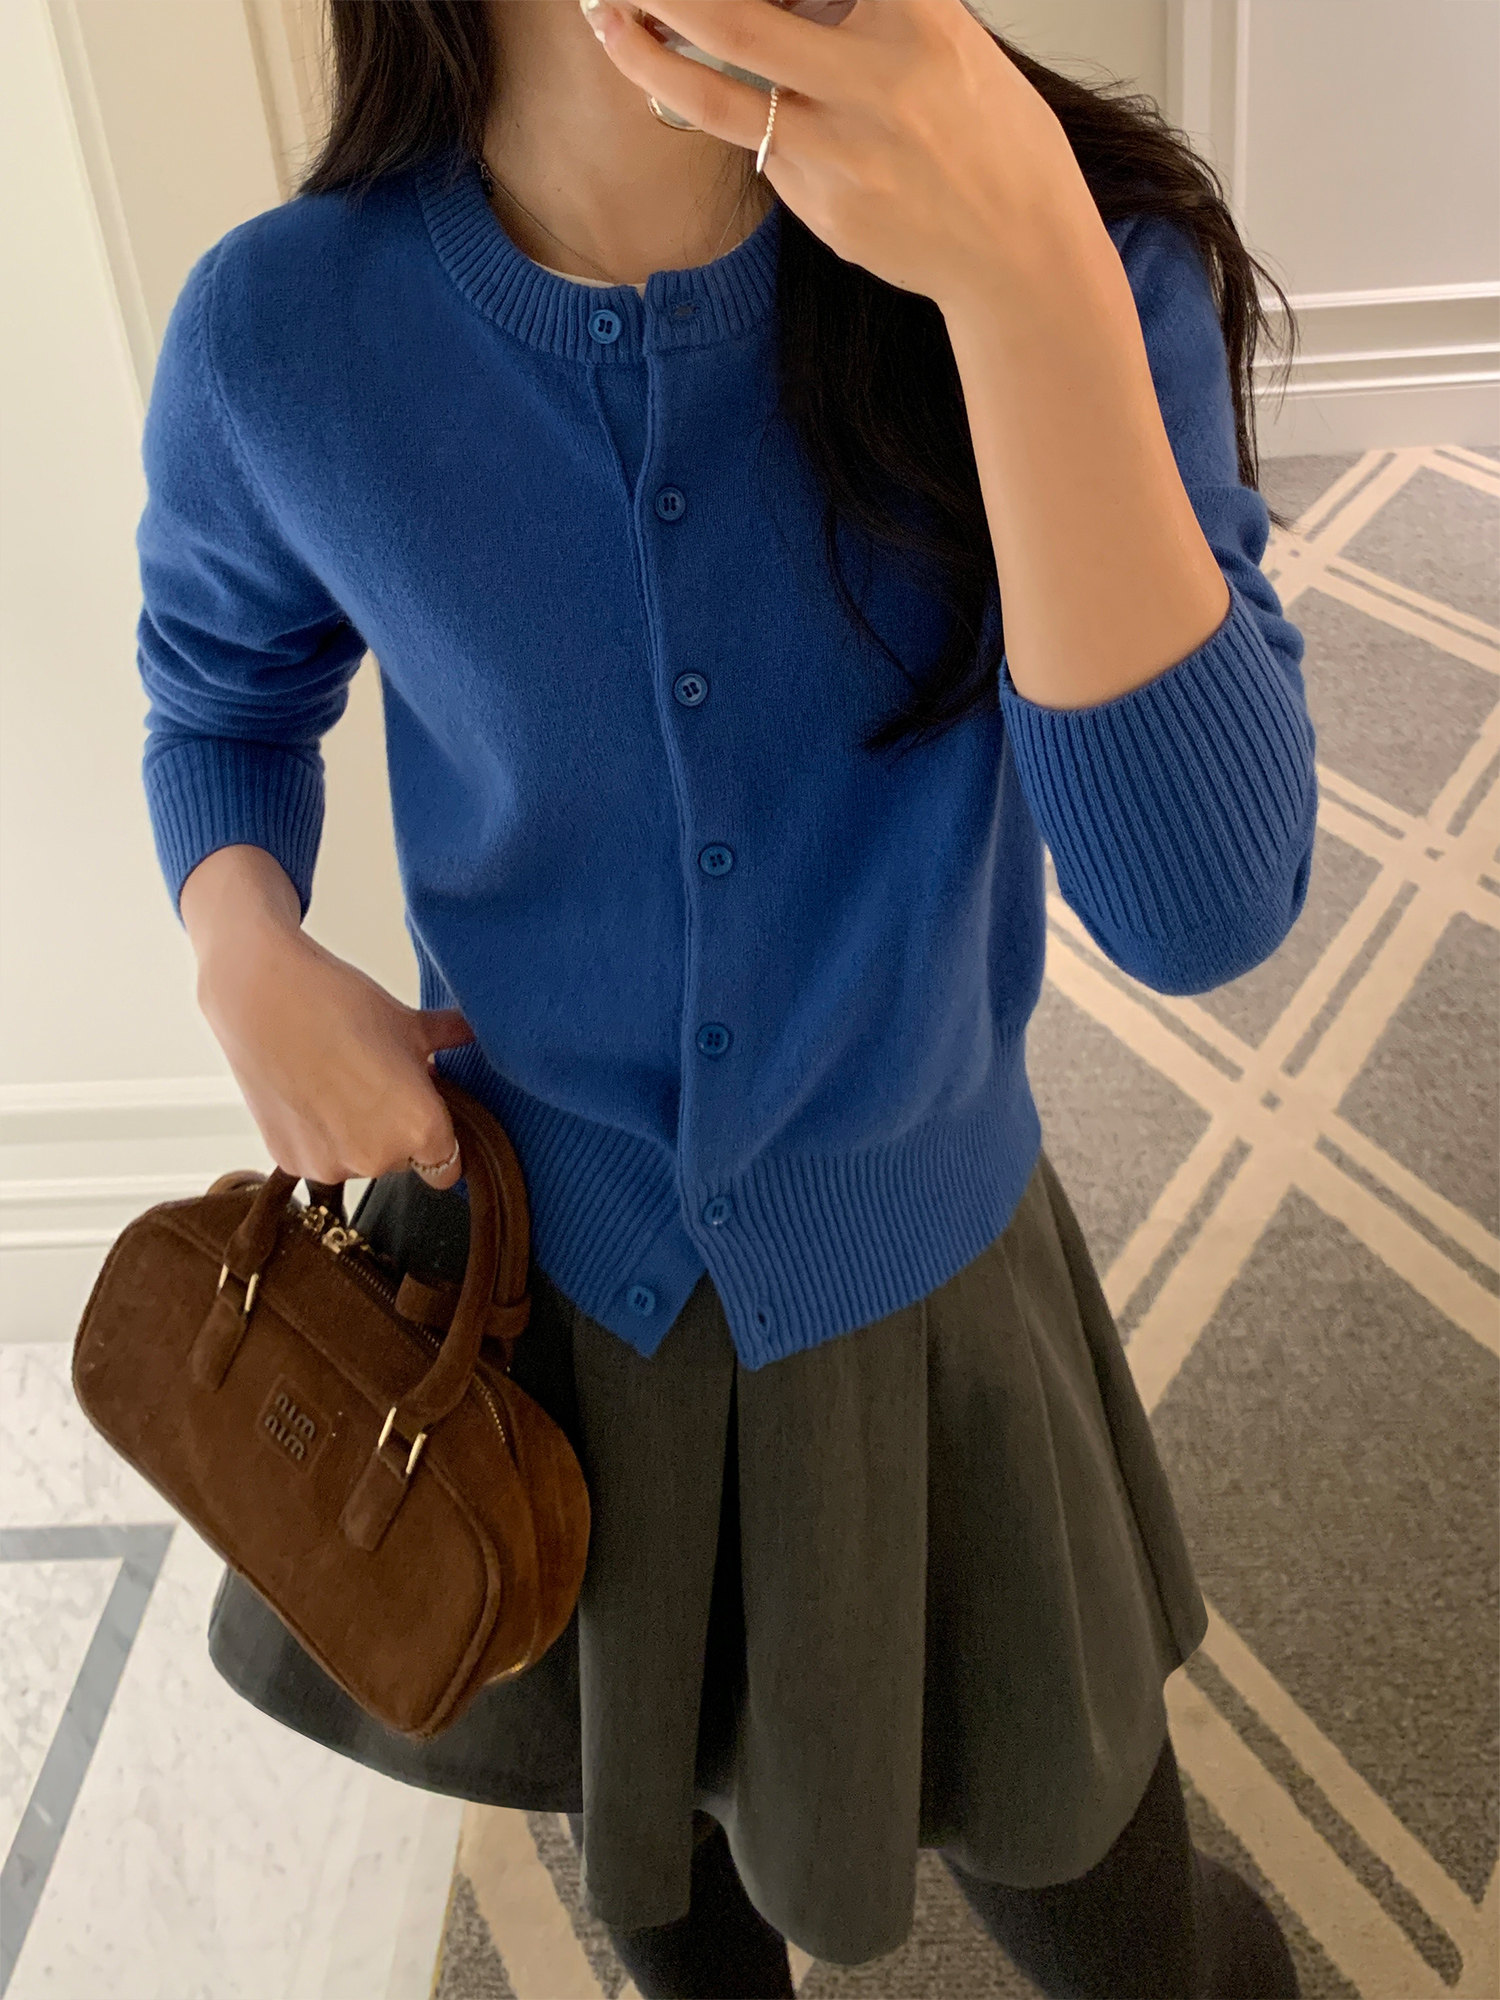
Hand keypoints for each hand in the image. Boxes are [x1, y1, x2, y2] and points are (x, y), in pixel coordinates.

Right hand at [184, 849, 475, 1192]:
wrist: (261, 996)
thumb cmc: (339, 1005)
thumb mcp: (409, 1023)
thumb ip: (450, 1037)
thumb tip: (473, 1030)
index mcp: (420, 1130)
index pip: (449, 1166)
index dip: (440, 1137)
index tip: (426, 1112)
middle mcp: (377, 1159)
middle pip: (403, 1161)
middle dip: (397, 1129)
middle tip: (376, 1083)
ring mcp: (329, 1165)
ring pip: (360, 1161)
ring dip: (357, 1134)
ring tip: (339, 1082)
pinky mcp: (288, 1161)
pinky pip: (320, 1157)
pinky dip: (319, 1135)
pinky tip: (311, 1093)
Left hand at [582, 0, 1097, 310]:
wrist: (1019, 252)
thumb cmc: (990, 136)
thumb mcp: (947, 36)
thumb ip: (867, 6)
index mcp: (919, 19)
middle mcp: (875, 84)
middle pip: (736, 20)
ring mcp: (842, 155)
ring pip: (715, 96)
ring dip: (645, 53)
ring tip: (607, 18)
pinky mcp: (822, 210)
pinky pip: (760, 150)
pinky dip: (731, 114)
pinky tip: (717, 94)